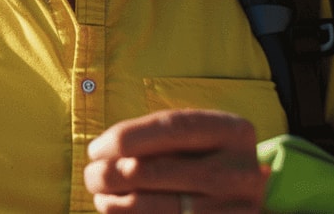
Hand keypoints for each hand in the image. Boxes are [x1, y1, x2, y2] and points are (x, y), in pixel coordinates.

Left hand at [84, 109, 269, 212]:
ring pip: (159, 207)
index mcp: (234, 132)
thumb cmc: (206, 161)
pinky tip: (119, 212)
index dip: (125, 137)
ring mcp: (239, 208)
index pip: (171, 128)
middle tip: (91, 175)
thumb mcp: (194, 140)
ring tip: (100, 196)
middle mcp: (242, 171)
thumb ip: (157, 139)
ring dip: (117, 203)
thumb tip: (102, 153)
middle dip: (111, 173)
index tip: (95, 149)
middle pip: (157, 170)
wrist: (242, 201)